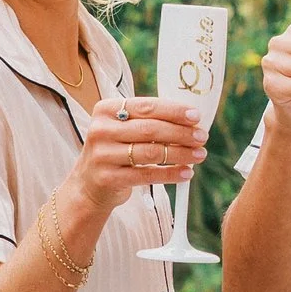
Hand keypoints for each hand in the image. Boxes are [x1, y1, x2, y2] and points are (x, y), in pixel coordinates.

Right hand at [74, 95, 206, 212]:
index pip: (146, 107)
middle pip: (150, 129)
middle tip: (202, 137)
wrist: (88, 183)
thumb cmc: (115, 149)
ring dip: (180, 153)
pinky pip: (147, 175)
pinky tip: (187, 173)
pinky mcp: (108, 178)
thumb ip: (148, 119)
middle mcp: (101, 130)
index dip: (174, 111)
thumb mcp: (122, 128)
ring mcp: (102, 155)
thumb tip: (190, 120)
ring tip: (200, 154)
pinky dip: (170, 174)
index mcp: (105, 109)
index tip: (196, 116)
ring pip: (151, 152)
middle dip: (181, 133)